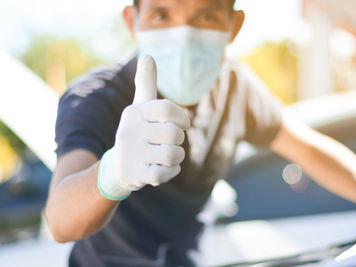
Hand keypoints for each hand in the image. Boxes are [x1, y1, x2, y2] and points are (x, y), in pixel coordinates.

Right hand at [98, 55, 189, 200]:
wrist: (118, 166)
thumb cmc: (137, 132)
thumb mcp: (140, 108)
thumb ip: (146, 83)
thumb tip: (147, 54)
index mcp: (134, 112)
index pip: (168, 109)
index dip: (183, 118)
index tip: (184, 124)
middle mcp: (128, 130)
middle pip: (174, 134)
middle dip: (178, 140)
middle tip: (169, 143)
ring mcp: (129, 153)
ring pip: (173, 154)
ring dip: (176, 158)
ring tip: (165, 156)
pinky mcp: (132, 174)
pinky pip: (165, 173)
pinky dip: (171, 172)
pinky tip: (162, 169)